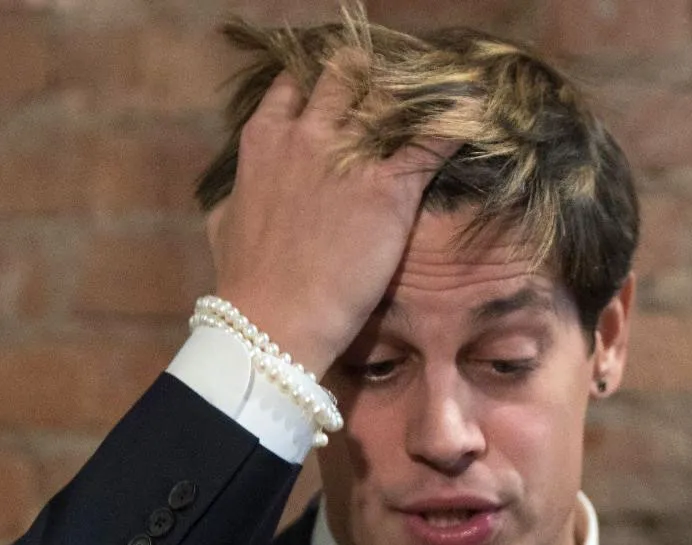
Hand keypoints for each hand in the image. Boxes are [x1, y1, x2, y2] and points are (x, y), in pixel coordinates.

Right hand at [205, 69, 453, 376]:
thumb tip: (238, 193)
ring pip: (387, 100)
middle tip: (388, 89)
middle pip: (344, 78)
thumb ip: (237, 195)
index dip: (317, 83)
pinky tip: (468, 123)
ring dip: (410, 100)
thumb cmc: (247, 281)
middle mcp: (307, 136)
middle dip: (366, 77)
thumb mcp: (223, 225)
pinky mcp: (389, 190)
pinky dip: (450, 130)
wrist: (275, 320)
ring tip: (433, 101)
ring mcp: (348, 159)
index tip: (337, 91)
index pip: (294, 86)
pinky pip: (430, 144)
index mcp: (265, 140)